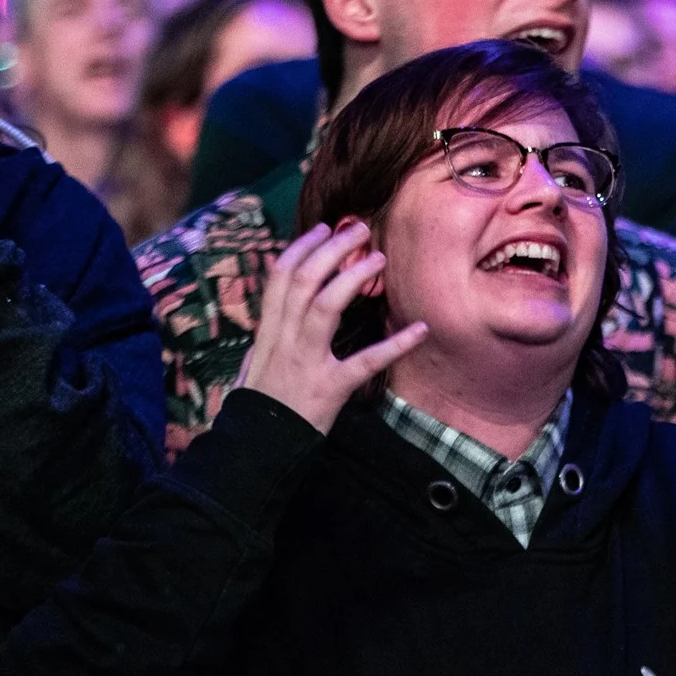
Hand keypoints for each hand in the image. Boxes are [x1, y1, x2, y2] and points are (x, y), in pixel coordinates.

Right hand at [236, 221, 427, 433]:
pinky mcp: (329, 387)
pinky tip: (419, 330)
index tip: (323, 229)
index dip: (301, 248)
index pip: (280, 277)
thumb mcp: (257, 363)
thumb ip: (273, 335)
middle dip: (331, 250)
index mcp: (268, 332)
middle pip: (304, 280)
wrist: (257, 447)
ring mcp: (306, 361)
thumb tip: (283, 310)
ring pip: (325, 306)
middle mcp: (284, 339)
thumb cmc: (261, 405)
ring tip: (378, 259)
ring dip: (353, 278)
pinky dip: (394, 345)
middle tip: (361, 230)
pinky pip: (364, 362)